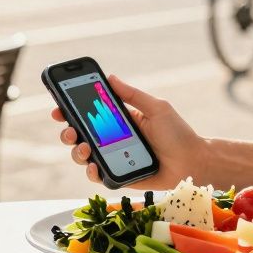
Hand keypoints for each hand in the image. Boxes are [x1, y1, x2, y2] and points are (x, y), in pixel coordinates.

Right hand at [52, 74, 206, 188]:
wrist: (193, 162)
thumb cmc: (178, 134)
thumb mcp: (156, 108)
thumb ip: (133, 95)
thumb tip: (110, 77)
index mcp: (121, 120)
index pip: (91, 114)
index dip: (72, 110)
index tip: (59, 106)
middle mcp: (114, 139)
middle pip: (81, 135)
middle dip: (68, 131)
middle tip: (69, 129)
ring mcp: (114, 158)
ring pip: (84, 155)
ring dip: (76, 151)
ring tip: (84, 147)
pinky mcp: (119, 176)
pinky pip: (97, 175)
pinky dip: (90, 171)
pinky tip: (93, 165)